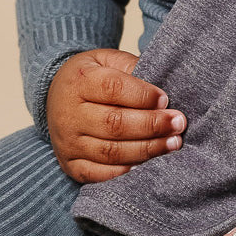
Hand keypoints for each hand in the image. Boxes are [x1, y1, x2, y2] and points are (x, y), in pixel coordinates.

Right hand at [46, 48, 186, 183]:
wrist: (56, 97)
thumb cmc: (92, 77)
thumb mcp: (108, 60)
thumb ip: (132, 68)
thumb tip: (163, 90)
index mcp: (79, 81)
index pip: (113, 88)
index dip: (143, 96)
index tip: (166, 100)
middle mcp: (69, 114)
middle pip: (114, 124)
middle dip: (152, 125)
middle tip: (179, 124)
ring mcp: (67, 143)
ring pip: (111, 152)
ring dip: (147, 150)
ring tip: (173, 143)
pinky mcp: (70, 165)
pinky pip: (100, 175)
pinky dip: (127, 172)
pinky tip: (149, 164)